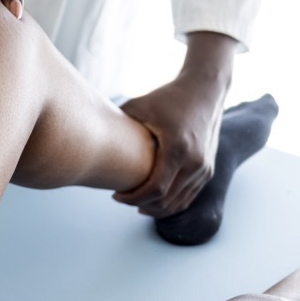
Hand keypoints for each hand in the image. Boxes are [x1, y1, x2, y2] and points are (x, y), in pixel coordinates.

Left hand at [114, 32, 236, 216]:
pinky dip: (170, 203)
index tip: (115, 195)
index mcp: (178, 148)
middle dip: (141, 205)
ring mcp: (204, 169)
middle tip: (121, 199)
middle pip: (166, 201)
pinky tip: (153, 201)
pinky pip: (188, 197)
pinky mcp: (207, 170)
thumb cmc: (169, 97)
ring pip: (178, 203)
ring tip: (135, 203)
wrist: (205, 91)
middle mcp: (195, 163)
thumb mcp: (141, 105)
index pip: (155, 189)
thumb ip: (118, 122)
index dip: (133, 198)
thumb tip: (92, 133)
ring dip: (155, 208)